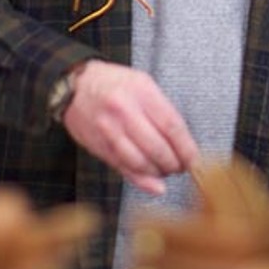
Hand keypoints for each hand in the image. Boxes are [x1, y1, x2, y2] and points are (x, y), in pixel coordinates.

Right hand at [61, 60, 199, 194]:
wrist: (75, 85)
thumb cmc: (115, 84)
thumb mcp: (143, 84)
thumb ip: (163, 111)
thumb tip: (182, 145)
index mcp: (141, 91)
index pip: (171, 126)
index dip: (186, 148)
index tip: (193, 160)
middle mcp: (124, 111)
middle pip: (157, 148)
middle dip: (174, 164)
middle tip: (180, 167)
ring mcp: (109, 130)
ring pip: (140, 162)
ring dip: (158, 173)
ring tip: (165, 171)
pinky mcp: (98, 146)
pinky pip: (123, 168)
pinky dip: (142, 180)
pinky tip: (154, 184)